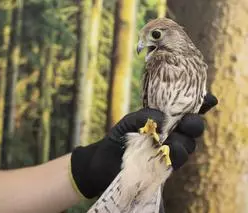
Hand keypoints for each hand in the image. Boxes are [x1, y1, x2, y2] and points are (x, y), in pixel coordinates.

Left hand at [70, 93, 217, 198]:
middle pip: (193, 128)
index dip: (201, 104)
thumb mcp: (128, 122)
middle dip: (194, 123)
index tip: (208, 99)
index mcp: (167, 119)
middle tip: (188, 122)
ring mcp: (170, 151)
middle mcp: (173, 134)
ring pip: (188, 145)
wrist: (104, 161)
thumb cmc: (118, 138)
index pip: (188, 110)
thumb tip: (162, 118)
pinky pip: (177, 161)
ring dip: (183, 142)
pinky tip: (171, 151)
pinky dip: (176, 155)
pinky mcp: (165, 167)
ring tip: (172, 141)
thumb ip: (145, 116)